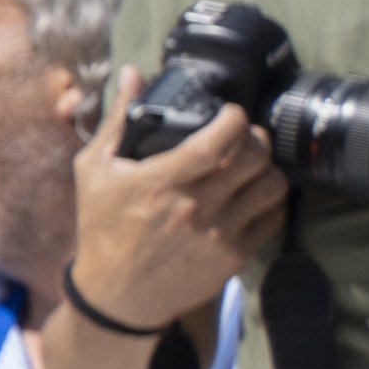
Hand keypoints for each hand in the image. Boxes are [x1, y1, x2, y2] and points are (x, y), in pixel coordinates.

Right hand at [68, 93, 283, 343]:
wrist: (117, 294)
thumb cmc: (101, 227)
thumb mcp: (94, 171)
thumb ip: (117, 121)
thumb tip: (133, 74)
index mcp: (160, 182)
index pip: (216, 141)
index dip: (234, 119)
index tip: (230, 113)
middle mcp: (195, 207)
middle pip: (253, 158)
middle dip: (255, 137)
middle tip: (244, 136)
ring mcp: (219, 233)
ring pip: (272, 186)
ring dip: (267, 168)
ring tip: (253, 164)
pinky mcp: (235, 256)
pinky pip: (273, 217)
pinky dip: (270, 200)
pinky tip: (253, 194)